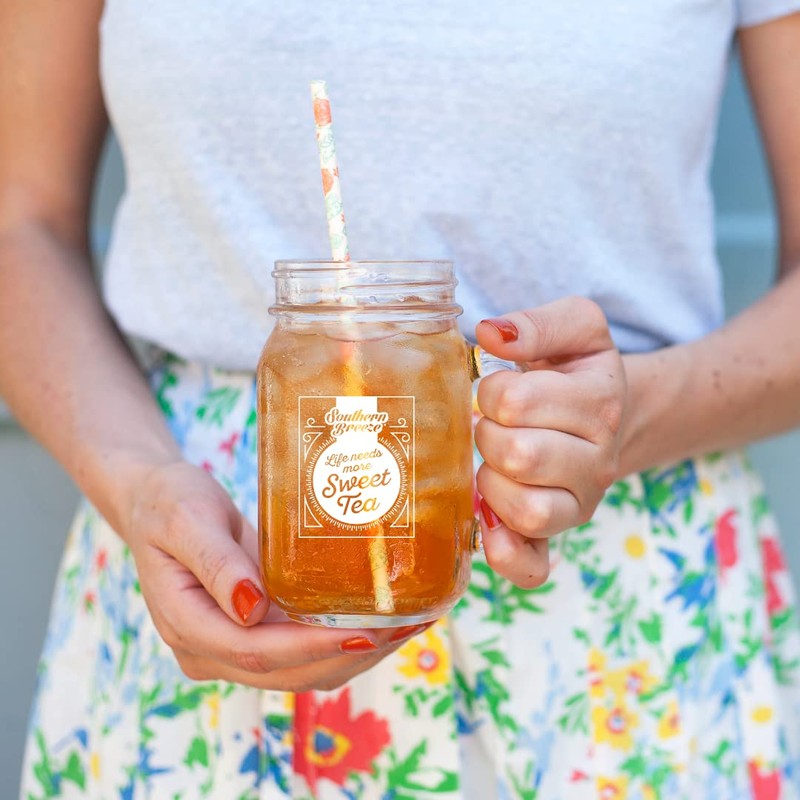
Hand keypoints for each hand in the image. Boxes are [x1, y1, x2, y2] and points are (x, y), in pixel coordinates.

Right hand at [123, 461, 423, 690]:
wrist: (158, 502)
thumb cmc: (168, 502)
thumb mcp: (186, 519)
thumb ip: (216, 564)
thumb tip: (253, 609)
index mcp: (187, 625)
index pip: (255, 653)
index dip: (311, 647)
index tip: (363, 633)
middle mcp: (209, 649)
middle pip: (286, 672)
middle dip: (348, 654)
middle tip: (404, 626)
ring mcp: (232, 646)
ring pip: (301, 670)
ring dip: (355, 653)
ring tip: (407, 624)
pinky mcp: (254, 632)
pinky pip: (302, 649)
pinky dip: (342, 640)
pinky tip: (380, 618)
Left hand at [474, 297, 625, 587]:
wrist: (610, 413)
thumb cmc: (578, 371)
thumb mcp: (576, 327)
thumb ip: (537, 323)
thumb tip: (490, 333)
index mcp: (599, 403)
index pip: (516, 401)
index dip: (491, 389)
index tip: (497, 387)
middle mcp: (597, 461)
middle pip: (519, 456)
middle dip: (487, 433)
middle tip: (491, 424)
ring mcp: (580, 504)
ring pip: (527, 510)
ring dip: (492, 483)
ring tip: (492, 461)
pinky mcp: (560, 534)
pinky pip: (533, 565)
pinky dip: (506, 553)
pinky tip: (489, 525)